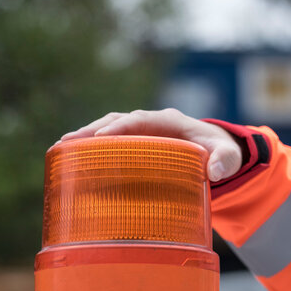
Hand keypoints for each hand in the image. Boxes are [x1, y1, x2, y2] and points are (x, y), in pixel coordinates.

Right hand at [59, 108, 242, 181]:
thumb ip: (226, 161)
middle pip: (116, 120)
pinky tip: (76, 161)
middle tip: (66, 142)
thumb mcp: (228, 156)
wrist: (217, 152)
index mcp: (169, 122)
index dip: (119, 127)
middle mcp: (152, 123)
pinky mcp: (138, 145)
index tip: (100, 138)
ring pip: (109, 129)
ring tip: (61, 149)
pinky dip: (94, 148)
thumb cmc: (220, 153)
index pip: (139, 119)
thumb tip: (213, 171)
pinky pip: (112, 142)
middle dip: (91, 130)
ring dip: (86, 137)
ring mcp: (143, 133)